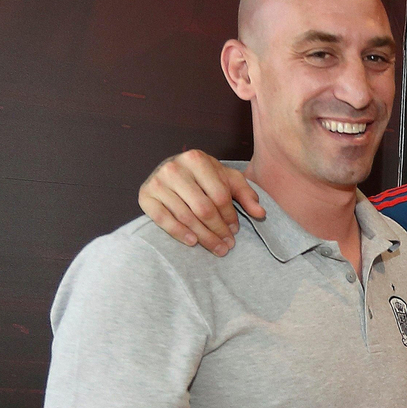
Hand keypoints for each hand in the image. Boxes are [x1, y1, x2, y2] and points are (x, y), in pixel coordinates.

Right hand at [139, 151, 264, 256]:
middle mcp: (174, 168)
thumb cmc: (204, 177)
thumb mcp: (228, 180)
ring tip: (217, 248)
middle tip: (228, 245)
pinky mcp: (145, 196)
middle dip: (218, 230)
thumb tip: (260, 213)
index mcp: (196, 159)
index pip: (219, 195)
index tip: (235, 230)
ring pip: (186, 216)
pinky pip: (162, 219)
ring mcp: (157, 181)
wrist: (172, 171)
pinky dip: (178, 232)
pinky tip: (193, 242)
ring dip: (204, 237)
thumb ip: (246, 194)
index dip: (230, 216)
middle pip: (203, 208)